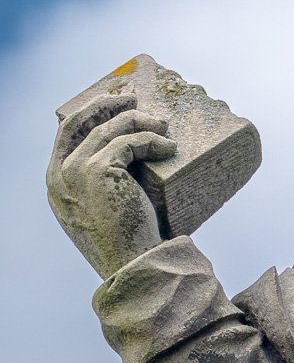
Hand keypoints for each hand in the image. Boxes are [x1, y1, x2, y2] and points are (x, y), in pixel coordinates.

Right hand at [47, 93, 176, 277]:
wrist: (133, 263)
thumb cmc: (129, 236)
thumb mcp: (106, 203)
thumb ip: (103, 179)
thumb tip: (130, 149)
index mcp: (56, 181)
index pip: (67, 133)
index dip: (91, 111)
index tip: (117, 102)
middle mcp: (58, 174)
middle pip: (78, 119)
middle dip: (107, 103)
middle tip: (136, 99)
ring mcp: (75, 171)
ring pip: (109, 128)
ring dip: (141, 121)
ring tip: (164, 127)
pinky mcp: (98, 170)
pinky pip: (129, 141)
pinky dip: (152, 139)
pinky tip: (169, 147)